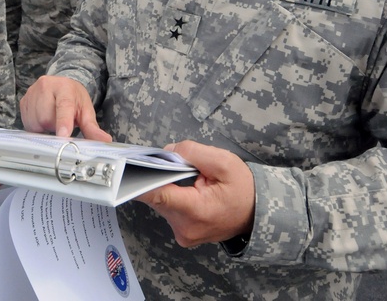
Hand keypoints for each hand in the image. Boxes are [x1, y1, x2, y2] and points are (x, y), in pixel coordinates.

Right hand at [19, 75, 110, 140]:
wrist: (60, 85)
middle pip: (47, 119)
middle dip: (54, 127)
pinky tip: (42, 118)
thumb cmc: (74, 99)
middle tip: (61, 121)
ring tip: (52, 118)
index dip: (63, 122)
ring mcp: (32, 92)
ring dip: (43, 127)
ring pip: (35, 123)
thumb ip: (92, 127)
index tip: (63, 135)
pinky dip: (35, 126)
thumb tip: (105, 141)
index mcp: (65, 87)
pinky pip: (26, 123)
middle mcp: (46, 86)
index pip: (64, 106)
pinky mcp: (23, 100)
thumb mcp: (85, 111)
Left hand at [137, 140, 254, 247]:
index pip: (158, 195)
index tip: (128, 167)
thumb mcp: (224, 162)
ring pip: (161, 202)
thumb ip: (192, 152)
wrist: (258, 214)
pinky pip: (168, 210)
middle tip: (173, 163)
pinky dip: (173, 196)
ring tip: (187, 177)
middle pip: (157, 196)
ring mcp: (183, 234)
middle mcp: (185, 227)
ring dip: (167, 186)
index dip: (141, 179)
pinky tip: (186, 189)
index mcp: (196, 210)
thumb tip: (167, 152)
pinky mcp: (182, 234)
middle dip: (160, 176)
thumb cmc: (244, 189)